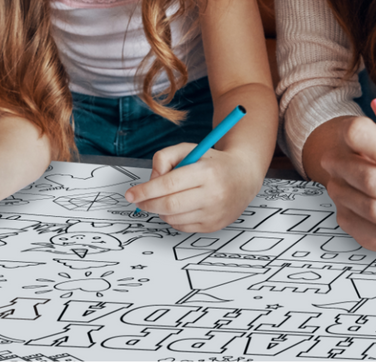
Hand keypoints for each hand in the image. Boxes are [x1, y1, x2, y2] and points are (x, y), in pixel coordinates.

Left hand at [124, 143, 263, 232]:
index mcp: (206, 172)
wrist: (244, 176)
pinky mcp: (214, 226)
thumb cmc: (213, 161)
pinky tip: (177, 206)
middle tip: (138, 200)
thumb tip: (151, 180)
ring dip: (160, 210)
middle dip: (148, 204)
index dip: (145, 191)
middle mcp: (213, 194)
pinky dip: (172, 218)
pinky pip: (182, 227)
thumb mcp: (189, 149)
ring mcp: (214, 213)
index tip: (131, 194)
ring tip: (164, 198)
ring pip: (173, 218)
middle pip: (169, 205)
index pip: (168, 185)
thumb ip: (164, 157)